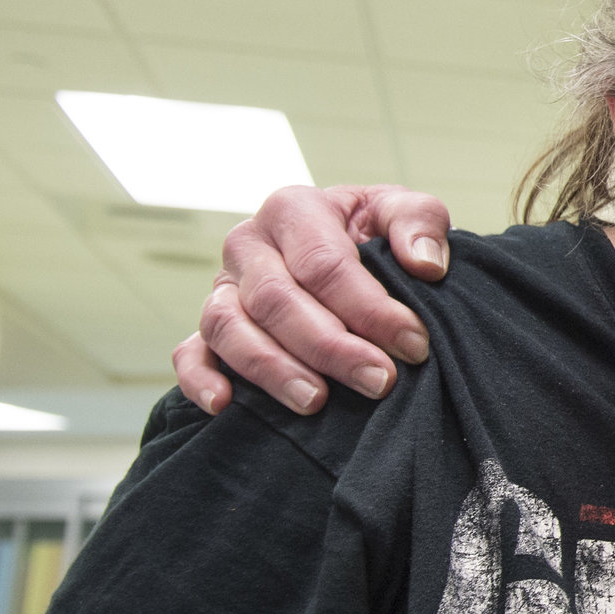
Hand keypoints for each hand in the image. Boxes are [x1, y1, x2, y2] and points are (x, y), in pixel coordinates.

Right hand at [172, 185, 453, 416]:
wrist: (346, 252)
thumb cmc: (375, 233)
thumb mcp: (402, 211)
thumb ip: (419, 222)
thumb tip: (425, 264)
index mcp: (293, 209)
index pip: (325, 263)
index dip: (370, 308)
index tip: (413, 344)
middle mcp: (248, 244)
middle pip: (276, 299)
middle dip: (330, 346)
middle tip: (379, 381)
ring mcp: (221, 288)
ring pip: (229, 327)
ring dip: (272, 368)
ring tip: (316, 402)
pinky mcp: (207, 329)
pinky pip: (189, 354)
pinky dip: (199, 379)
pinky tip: (224, 405)